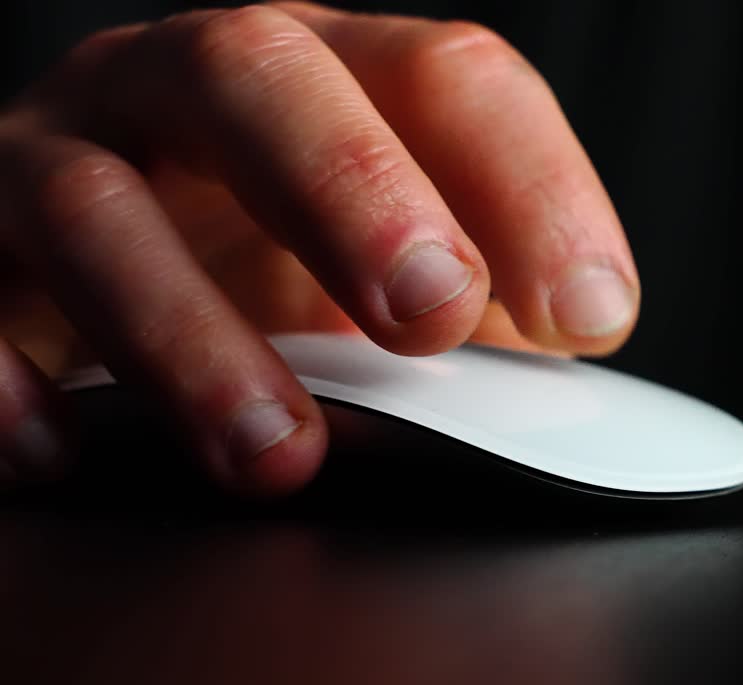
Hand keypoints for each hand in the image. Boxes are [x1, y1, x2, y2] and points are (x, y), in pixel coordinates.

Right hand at [0, 2, 639, 493]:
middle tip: (433, 314)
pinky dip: (7, 379)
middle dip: (353, 192)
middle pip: (261, 80)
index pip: (445, 79)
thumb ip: (479, 295)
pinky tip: (63, 451)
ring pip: (98, 202)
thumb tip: (584, 348)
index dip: (529, 183)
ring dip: (190, 331)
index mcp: (326, 79)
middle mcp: (182, 90)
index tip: (590, 310)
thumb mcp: (382, 263)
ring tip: (278, 452)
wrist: (95, 267)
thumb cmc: (268, 260)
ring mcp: (58, 157)